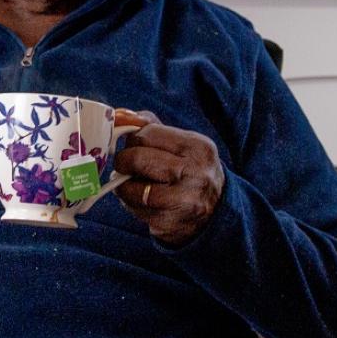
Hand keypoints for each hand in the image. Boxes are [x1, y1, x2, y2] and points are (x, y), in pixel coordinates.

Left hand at [112, 109, 224, 246]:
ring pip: (131, 186)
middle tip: (126, 165)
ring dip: (123, 185)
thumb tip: (121, 116)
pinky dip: (129, 203)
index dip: (133, 139)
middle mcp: (195, 173)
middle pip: (137, 158)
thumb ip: (152, 127)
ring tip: (132, 184)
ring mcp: (183, 200)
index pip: (147, 133)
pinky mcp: (170, 222)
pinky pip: (135, 208)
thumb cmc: (190, 171)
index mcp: (198, 147)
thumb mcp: (182, 145)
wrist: (215, 211)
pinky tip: (140, 200)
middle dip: (124, 161)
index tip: (133, 145)